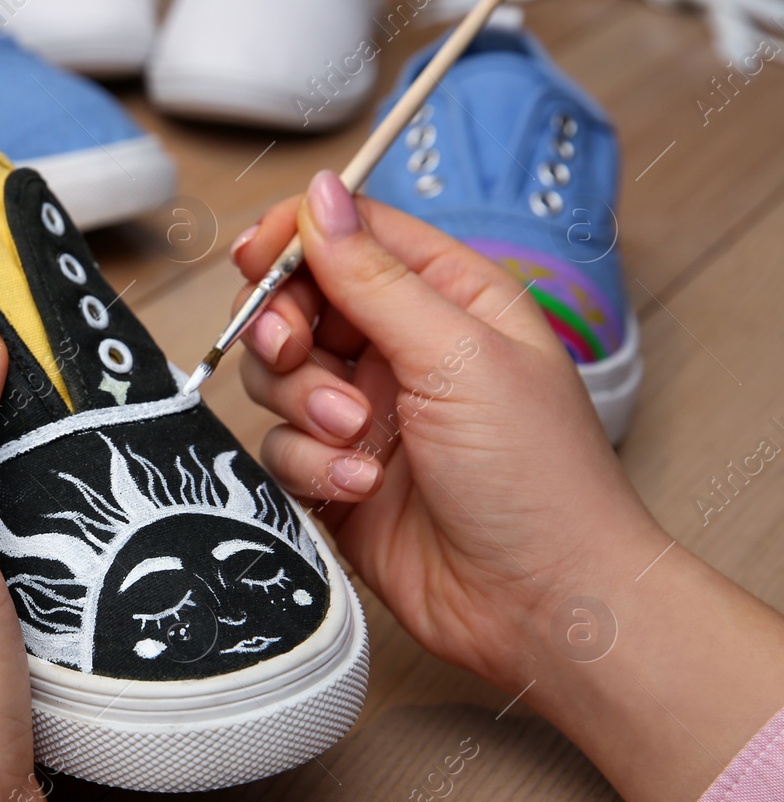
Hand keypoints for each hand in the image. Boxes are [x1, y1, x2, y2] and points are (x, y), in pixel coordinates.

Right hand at [231, 171, 783, 801]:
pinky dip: (311, 467)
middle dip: (284, 327)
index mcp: (448, 299)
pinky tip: (361, 487)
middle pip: (297, 303)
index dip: (295, 238)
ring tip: (355, 437)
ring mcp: (366, 415)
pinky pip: (281, 449)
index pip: (351, 235)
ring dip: (304, 405)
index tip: (259, 258)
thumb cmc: (540, 481)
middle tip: (295, 348)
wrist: (543, 605)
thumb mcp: (458, 354)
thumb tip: (322, 196)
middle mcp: (402, 351)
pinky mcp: (337, 476)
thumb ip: (376, 275)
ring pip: (278, 378)